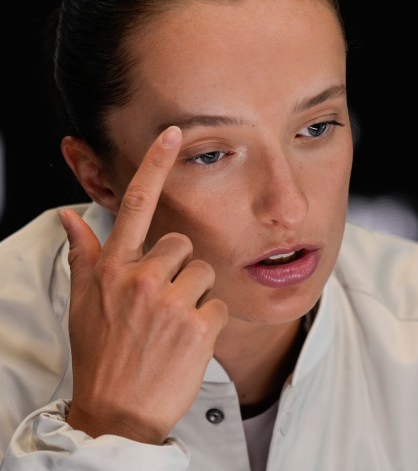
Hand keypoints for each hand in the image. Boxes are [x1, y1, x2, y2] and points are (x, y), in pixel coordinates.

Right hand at [61, 126, 228, 443]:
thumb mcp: (82, 304)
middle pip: (184, 244)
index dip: (154, 165)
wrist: (117, 412)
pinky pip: (219, 305)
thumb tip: (69, 218)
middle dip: (180, 270)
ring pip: (206, 273)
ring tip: (174, 327)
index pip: (134, 205)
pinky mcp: (199, 325)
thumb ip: (83, 256)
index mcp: (113, 270)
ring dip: (197, 297)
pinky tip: (188, 344)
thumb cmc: (101, 355)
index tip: (172, 133)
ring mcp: (171, 302)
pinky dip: (209, 324)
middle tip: (163, 306)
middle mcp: (141, 279)